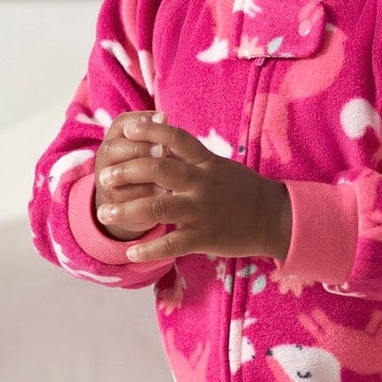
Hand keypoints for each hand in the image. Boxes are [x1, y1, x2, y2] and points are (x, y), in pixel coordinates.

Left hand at [95, 116, 292, 263]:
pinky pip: (171, 244)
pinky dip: (149, 250)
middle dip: (127, 171)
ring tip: (105, 212)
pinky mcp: (204, 238)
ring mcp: (202, 211)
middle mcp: (202, 183)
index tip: (126, 129)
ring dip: (127, 210)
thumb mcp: (220, 167)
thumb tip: (163, 144)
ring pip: (157, 207)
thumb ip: (193, 159)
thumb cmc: (245, 192)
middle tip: (105, 176)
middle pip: (158, 169)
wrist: (275, 219)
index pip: (175, 138)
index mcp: (206, 162)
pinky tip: (130, 252)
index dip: (150, 130)